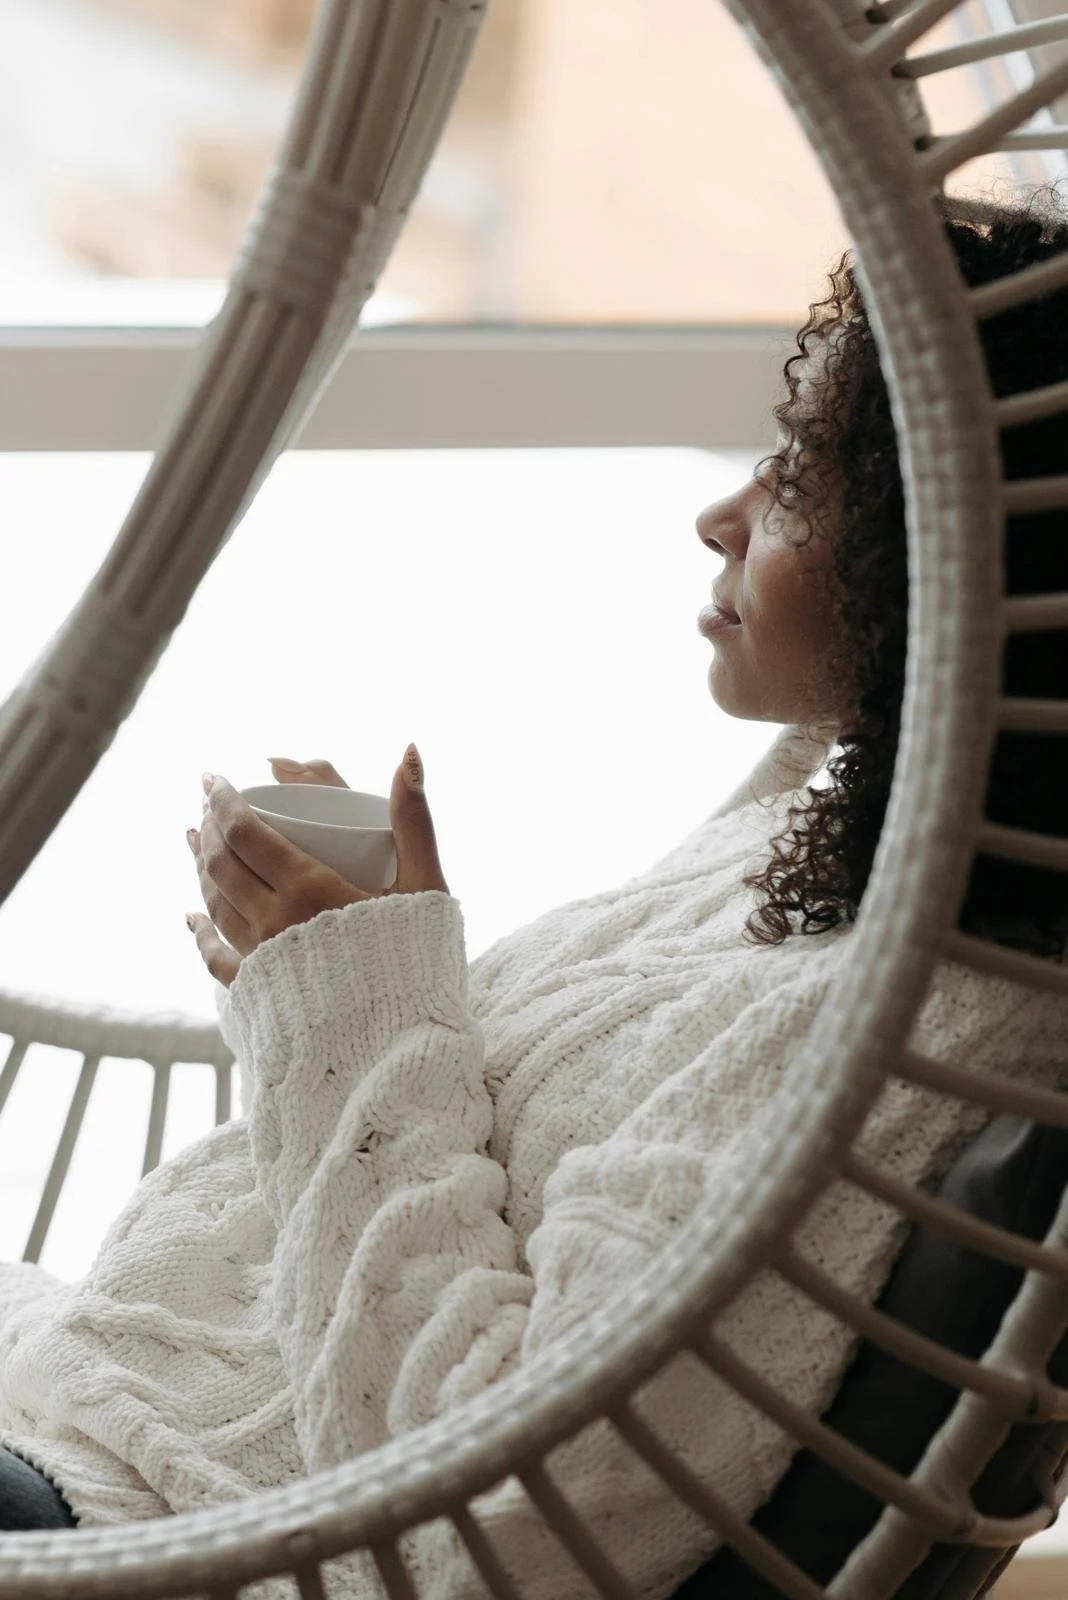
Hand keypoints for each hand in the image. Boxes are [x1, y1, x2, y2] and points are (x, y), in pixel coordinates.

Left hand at [186, 745, 448, 988]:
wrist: (403, 1040)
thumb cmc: (421, 956)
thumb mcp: (426, 882)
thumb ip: (414, 816)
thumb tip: (409, 751)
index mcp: (309, 888)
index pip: (245, 830)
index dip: (223, 799)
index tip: (213, 778)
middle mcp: (274, 921)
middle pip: (220, 862)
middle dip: (208, 825)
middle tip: (207, 803)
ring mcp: (262, 959)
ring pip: (213, 903)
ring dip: (200, 867)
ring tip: (196, 841)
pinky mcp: (261, 993)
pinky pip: (217, 957)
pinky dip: (200, 932)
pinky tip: (192, 918)